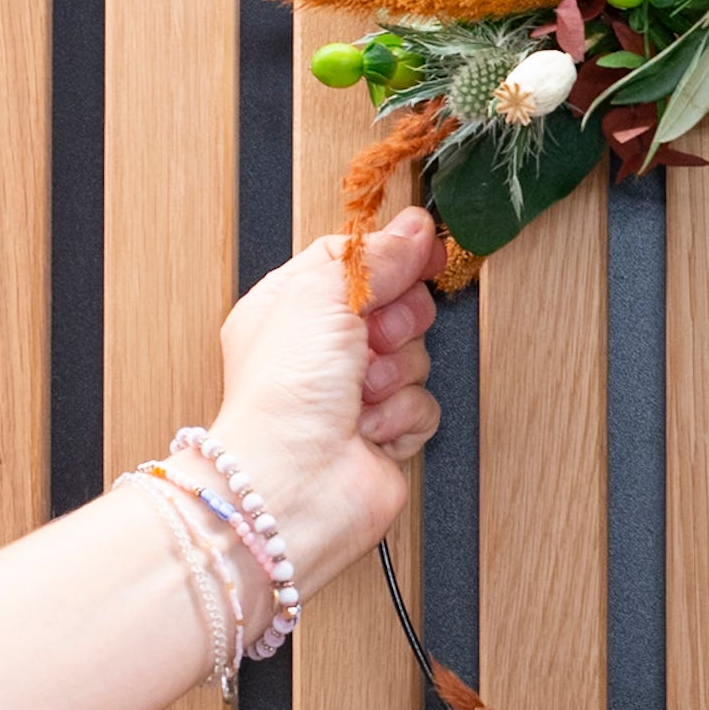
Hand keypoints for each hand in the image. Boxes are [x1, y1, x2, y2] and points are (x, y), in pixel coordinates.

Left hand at [191, 207, 443, 625]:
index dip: (392, 258)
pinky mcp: (384, 432)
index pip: (358, 263)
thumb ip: (374, 254)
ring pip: (415, 357)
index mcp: (294, 308)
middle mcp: (322, 350)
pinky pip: (424, 405)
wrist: (295, 481)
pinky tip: (371, 426)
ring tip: (361, 393)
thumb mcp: (323, 292)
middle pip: (397, 307)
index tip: (422, 254)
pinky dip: (403, 414)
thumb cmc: (284, 394)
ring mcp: (353, 394)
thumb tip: (413, 228)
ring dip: (396, 373)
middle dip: (396, 321)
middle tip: (372, 337)